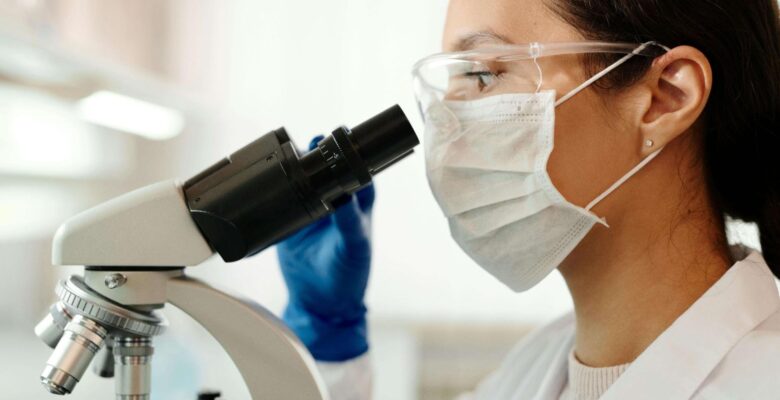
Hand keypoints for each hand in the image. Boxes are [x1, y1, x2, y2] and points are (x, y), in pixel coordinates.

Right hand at [277, 136, 374, 361]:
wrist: (321, 304)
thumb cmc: (349, 275)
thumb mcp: (354, 246)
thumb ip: (350, 222)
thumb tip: (344, 195)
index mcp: (356, 203)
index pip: (355, 168)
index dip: (347, 150)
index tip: (337, 136)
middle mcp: (334, 202)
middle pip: (325, 168)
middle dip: (316, 152)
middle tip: (310, 143)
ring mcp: (310, 210)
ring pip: (301, 180)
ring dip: (295, 167)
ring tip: (288, 154)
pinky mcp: (289, 223)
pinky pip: (281, 201)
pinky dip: (274, 191)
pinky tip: (267, 181)